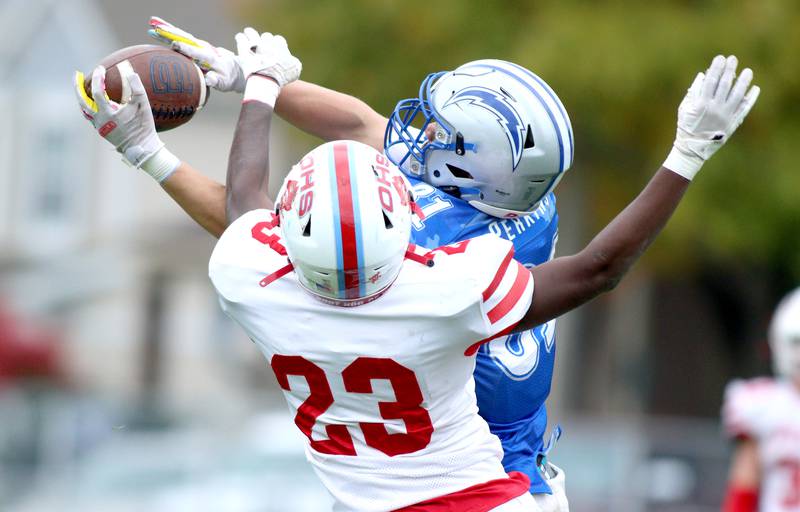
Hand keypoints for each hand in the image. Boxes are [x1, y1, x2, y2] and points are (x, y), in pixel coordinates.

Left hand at [73, 65, 178, 181]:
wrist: (142, 148)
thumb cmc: (144, 126)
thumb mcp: (143, 106)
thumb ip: (136, 88)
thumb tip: (130, 72)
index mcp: (108, 114)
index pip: (97, 92)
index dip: (98, 78)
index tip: (101, 68)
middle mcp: (100, 121)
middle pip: (82, 101)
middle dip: (78, 86)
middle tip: (77, 74)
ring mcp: (99, 127)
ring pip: (85, 110)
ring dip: (82, 97)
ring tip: (82, 87)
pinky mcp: (102, 131)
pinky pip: (91, 117)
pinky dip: (90, 106)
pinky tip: (93, 101)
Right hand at [149, 16, 244, 92]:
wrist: (233, 69)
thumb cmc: (227, 78)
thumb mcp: (223, 82)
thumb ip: (216, 80)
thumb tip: (209, 79)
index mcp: (210, 57)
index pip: (196, 52)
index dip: (186, 49)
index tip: (175, 45)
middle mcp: (202, 48)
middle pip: (185, 39)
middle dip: (171, 34)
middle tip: (156, 28)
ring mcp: (197, 46)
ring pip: (180, 36)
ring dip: (166, 30)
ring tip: (152, 23)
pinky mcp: (192, 47)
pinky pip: (179, 38)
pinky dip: (168, 32)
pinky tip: (155, 28)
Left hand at [235, 28, 301, 85]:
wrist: (266, 80)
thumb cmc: (282, 76)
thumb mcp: (294, 70)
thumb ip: (294, 62)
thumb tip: (292, 60)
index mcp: (280, 45)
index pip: (279, 40)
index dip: (277, 45)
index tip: (275, 51)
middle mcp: (268, 42)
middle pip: (266, 36)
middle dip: (264, 41)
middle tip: (262, 48)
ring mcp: (255, 44)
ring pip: (250, 32)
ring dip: (250, 35)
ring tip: (248, 39)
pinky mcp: (244, 48)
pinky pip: (240, 38)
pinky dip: (240, 39)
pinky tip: (240, 41)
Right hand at [664, 55, 759, 179]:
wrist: (692, 148)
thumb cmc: (686, 126)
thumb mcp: (684, 108)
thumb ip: (693, 92)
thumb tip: (703, 75)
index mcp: (701, 104)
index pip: (710, 81)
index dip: (716, 68)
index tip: (721, 58)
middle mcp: (714, 109)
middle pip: (725, 84)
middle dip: (729, 70)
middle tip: (733, 59)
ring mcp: (725, 116)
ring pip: (737, 95)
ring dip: (743, 82)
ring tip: (748, 71)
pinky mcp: (732, 123)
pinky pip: (744, 108)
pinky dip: (750, 98)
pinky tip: (755, 88)